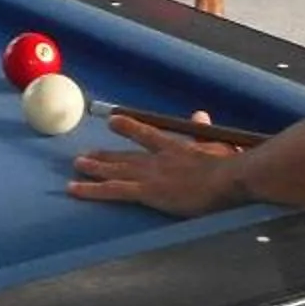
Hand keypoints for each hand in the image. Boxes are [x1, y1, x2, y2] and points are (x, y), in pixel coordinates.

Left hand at [67, 115, 245, 215]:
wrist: (228, 179)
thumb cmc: (229, 166)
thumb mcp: (218, 144)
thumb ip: (202, 130)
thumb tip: (199, 114)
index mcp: (175, 147)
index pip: (146, 134)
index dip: (129, 128)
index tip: (113, 122)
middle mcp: (157, 159)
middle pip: (125, 155)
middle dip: (104, 155)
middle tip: (85, 154)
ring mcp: (150, 175)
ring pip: (114, 170)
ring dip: (94, 167)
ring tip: (76, 165)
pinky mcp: (146, 191)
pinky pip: (112, 189)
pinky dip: (91, 188)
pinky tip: (75, 188)